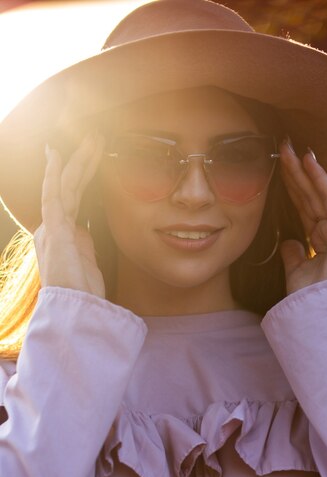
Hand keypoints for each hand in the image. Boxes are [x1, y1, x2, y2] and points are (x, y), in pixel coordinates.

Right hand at [34, 133, 105, 297]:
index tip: (86, 160)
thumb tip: (88, 237)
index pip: (73, 200)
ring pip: (67, 185)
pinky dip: (54, 174)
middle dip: (83, 162)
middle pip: (71, 188)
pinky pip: (53, 195)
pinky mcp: (55, 229)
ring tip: (93, 138)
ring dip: (79, 160)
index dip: (79, 178)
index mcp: (63, 237)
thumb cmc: (84, 294)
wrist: (76, 311)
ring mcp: (53, 227)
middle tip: (96, 139)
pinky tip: (56, 154)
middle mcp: (54, 229)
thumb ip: (86, 248)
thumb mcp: (89, 265)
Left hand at [279, 139, 326, 294]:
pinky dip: (319, 179)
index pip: (302, 207)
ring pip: (316, 193)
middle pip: (308, 196)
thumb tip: (289, 241)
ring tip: (289, 147)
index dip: (291, 187)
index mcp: (319, 241)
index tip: (279, 168)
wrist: (319, 311)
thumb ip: (293, 254)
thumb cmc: (308, 297)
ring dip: (302, 169)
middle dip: (294, 172)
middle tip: (282, 148)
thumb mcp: (295, 271)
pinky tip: (309, 160)